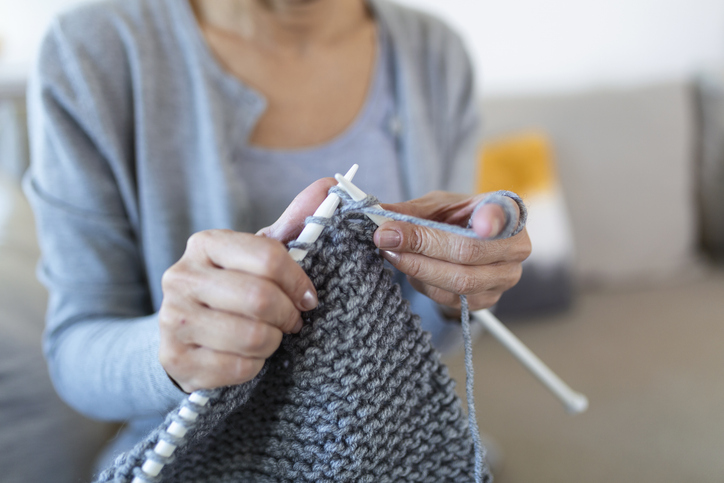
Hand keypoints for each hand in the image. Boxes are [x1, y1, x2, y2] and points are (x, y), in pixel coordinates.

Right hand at [158, 178, 335, 392]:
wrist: (187, 335)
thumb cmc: (235, 290)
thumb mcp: (260, 256)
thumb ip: (294, 224)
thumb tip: (330, 184)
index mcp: (205, 243)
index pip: (268, 256)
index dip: (299, 281)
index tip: (308, 297)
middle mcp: (180, 277)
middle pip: (260, 299)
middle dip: (288, 315)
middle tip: (292, 321)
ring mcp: (173, 319)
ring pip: (251, 337)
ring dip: (272, 341)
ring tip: (269, 336)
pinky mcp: (175, 359)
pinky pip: (238, 368)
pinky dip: (254, 365)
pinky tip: (247, 355)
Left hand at [373, 191, 531, 313]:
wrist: (471, 243)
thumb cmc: (457, 218)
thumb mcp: (437, 205)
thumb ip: (412, 211)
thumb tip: (378, 215)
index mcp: (509, 212)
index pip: (504, 215)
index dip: (493, 220)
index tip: (479, 222)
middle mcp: (516, 248)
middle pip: (468, 252)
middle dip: (422, 245)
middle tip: (387, 237)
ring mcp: (505, 279)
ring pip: (458, 281)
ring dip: (417, 268)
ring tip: (391, 252)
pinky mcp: (487, 301)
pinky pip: (450, 299)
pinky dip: (423, 283)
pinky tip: (409, 267)